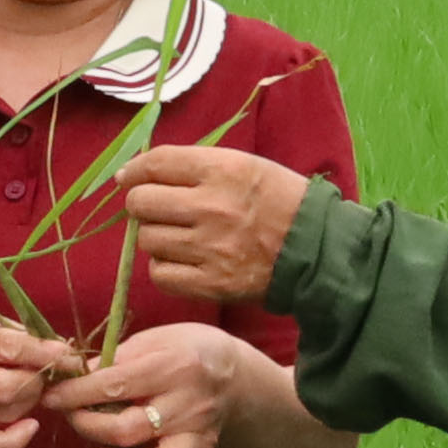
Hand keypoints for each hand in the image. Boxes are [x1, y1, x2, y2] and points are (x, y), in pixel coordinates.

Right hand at [0, 304, 73, 447]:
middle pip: (8, 387)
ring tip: (32, 385)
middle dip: (39, 380)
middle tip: (48, 371)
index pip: (6, 348)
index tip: (70, 354)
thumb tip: (52, 345)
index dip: (46, 353)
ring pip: (4, 414)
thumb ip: (3, 329)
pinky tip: (30, 424)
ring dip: (31, 401)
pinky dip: (16, 439)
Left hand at [51, 321, 261, 447]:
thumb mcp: (152, 338)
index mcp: (171, 367)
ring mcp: (198, 432)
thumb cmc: (184, 347)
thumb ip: (117, 359)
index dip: (76, 393)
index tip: (51, 397)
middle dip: (89, 425)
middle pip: (130, 427)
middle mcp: (187, 403)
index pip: (114, 386)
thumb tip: (75, 377)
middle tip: (69, 416)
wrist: (233, 366)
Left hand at [118, 144, 309, 308]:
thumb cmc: (282, 202)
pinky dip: (164, 268)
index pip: (156, 163)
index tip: (128, 177)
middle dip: (142, 205)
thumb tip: (137, 172)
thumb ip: (196, 166)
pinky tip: (182, 261)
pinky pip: (160, 274)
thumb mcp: (246, 166)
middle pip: (141, 203)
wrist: (319, 252)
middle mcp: (212, 206)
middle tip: (157, 210)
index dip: (133, 170)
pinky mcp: (210, 283)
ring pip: (147, 239)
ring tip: (180, 237)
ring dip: (156, 237)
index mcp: (223, 170)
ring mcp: (209, 248)